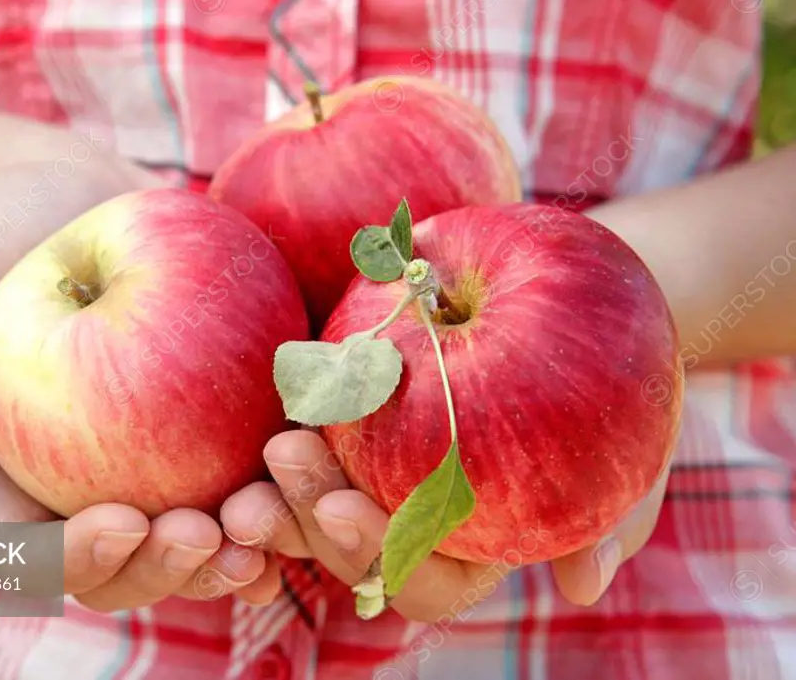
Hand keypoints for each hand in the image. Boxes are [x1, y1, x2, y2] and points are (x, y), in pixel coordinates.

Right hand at [0, 149, 278, 609]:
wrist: (67, 196)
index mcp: (23, 483)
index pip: (48, 554)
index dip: (86, 559)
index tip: (122, 521)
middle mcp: (99, 486)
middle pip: (137, 565)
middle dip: (174, 570)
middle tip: (207, 535)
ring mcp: (166, 460)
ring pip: (206, 536)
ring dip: (241, 547)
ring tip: (264, 520)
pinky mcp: (224, 418)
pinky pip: (260, 468)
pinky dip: (287, 487)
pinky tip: (314, 481)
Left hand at [221, 430, 670, 621]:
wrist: (587, 314)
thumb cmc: (619, 389)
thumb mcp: (636, 446)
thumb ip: (614, 517)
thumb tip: (581, 586)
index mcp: (474, 545)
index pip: (421, 579)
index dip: (381, 557)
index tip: (347, 509)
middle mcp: (415, 516)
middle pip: (348, 544)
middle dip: (308, 515)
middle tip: (285, 457)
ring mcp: (378, 466)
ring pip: (310, 499)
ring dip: (278, 483)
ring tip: (266, 441)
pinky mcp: (354, 410)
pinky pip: (307, 425)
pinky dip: (284, 416)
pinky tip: (269, 387)